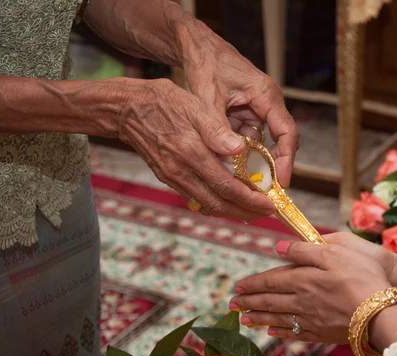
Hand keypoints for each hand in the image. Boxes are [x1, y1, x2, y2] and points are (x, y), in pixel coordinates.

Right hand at [119, 78, 274, 219]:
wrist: (127, 110)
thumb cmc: (163, 103)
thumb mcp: (193, 107)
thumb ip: (216, 130)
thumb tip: (238, 149)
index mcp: (191, 153)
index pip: (226, 186)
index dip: (250, 199)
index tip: (269, 203)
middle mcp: (181, 171)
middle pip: (218, 204)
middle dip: (245, 212)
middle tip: (267, 212)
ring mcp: (173, 177)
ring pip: (207, 205)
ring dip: (232, 211)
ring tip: (253, 209)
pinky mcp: (168, 178)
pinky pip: (196, 198)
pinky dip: (216, 203)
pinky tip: (229, 199)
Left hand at [182, 24, 298, 186]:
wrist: (196, 46)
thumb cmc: (206, 63)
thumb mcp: (209, 98)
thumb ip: (219, 127)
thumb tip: (232, 155)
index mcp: (266, 96)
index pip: (287, 133)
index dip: (287, 159)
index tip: (282, 181)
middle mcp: (267, 102)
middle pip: (280, 140)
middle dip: (272, 164)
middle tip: (263, 189)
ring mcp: (258, 107)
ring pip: (262, 140)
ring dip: (252, 157)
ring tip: (241, 179)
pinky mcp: (247, 111)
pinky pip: (249, 135)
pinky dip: (240, 148)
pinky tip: (228, 161)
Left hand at [229, 234, 391, 343]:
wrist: (382, 311)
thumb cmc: (362, 276)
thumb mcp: (334, 252)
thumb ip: (304, 250)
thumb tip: (279, 247)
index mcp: (303, 279)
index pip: (271, 281)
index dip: (253, 284)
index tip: (238, 287)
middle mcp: (302, 301)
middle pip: (270, 301)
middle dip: (250, 302)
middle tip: (232, 306)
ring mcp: (312, 319)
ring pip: (279, 318)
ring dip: (259, 318)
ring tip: (244, 320)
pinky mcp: (324, 332)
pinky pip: (295, 333)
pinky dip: (281, 332)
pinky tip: (272, 332)